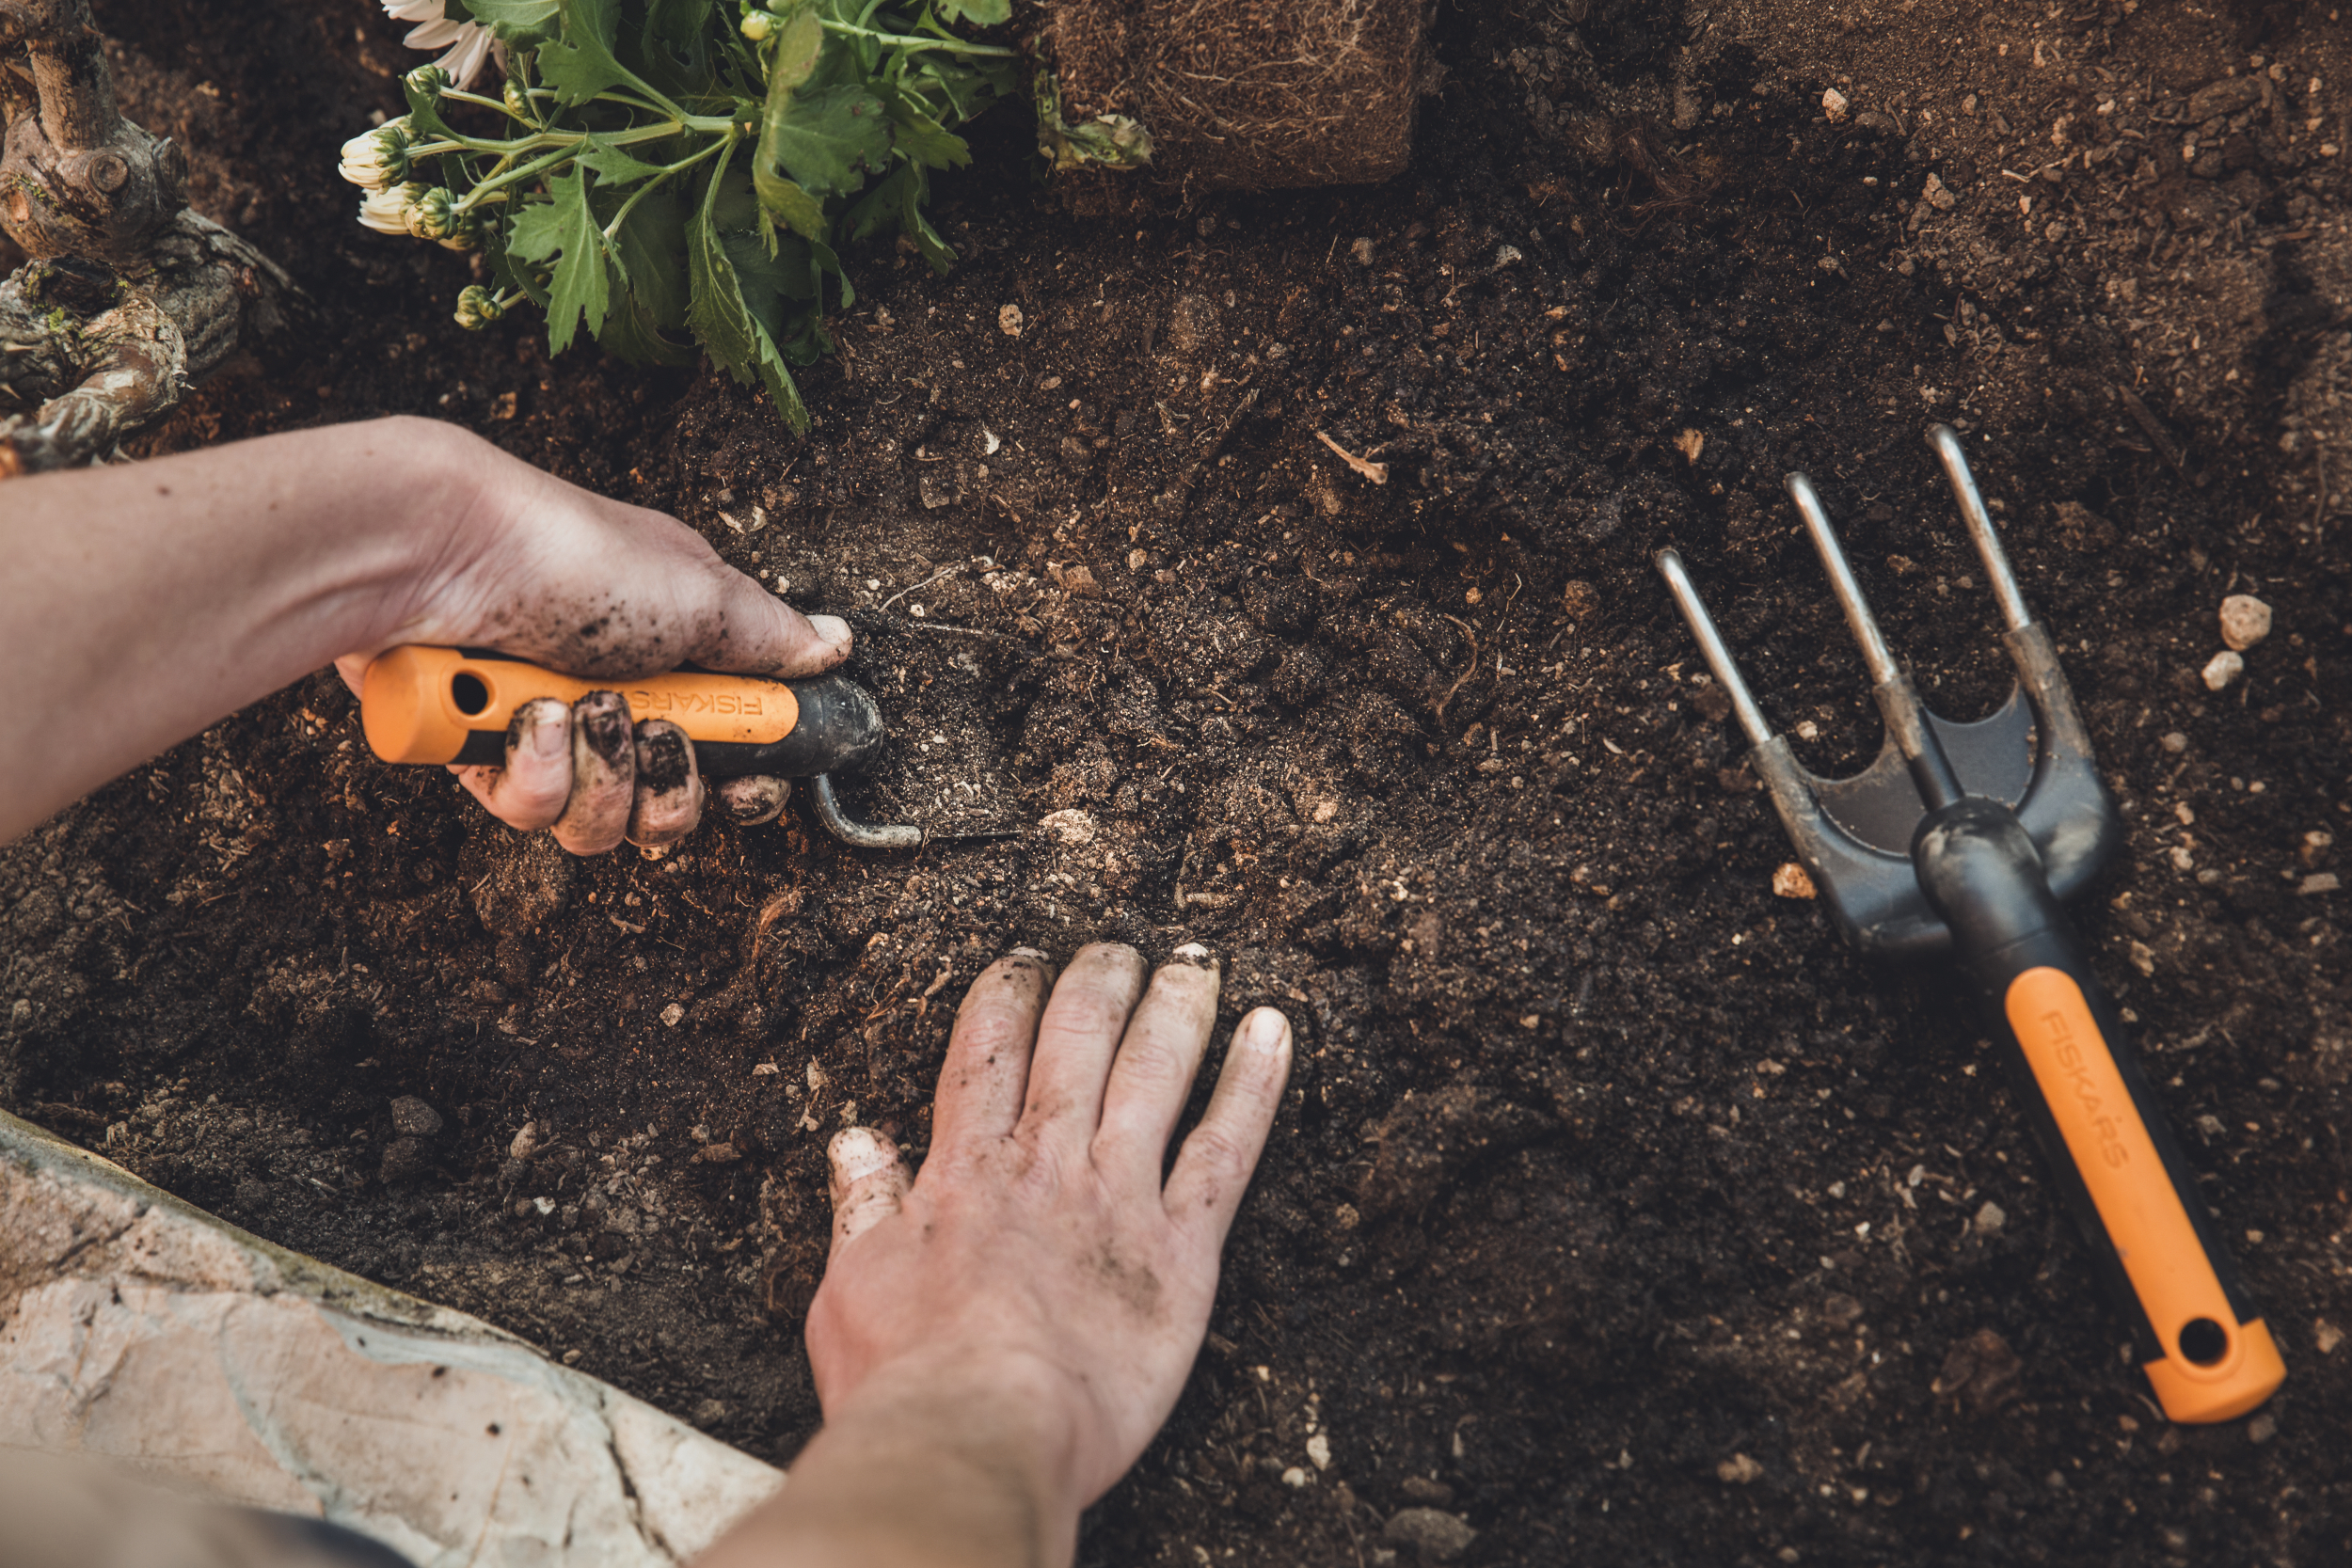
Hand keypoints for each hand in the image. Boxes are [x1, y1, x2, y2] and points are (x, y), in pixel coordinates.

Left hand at [331, 422, 844, 852]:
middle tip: (652, 731)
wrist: (438, 556)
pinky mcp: (483, 758)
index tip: (745, 781)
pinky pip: (532, 812)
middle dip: (667, 787)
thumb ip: (771, 640)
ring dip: (599, 774)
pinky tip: (517, 715)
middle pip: (671, 810)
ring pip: (602, 826)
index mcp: (679, 661)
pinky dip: (533, 768)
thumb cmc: (574, 557)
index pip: (732, 756)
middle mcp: (619, 703)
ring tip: (575, 710)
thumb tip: (835, 648)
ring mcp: (550, 735)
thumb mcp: (699, 594)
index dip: (745, 784)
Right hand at [808, 945, 1292, 1523]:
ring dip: (1176, 1006)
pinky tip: (1272, 1031)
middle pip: (1076, 1040)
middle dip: (1096, 983)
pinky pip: (1228, 1149)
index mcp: (965, 1169)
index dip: (1007, 994)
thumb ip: (860, 1205)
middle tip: (1115, 948)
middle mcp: (1046, 1163)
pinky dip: (1254, 1083)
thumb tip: (855, 1141)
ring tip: (1193, 962)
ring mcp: (1119, 1198)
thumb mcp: (850, 1286)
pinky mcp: (1182, 1252)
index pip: (985, 1050)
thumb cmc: (905, 1379)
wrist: (982, 1430)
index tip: (1022, 961)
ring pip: (1154, 1070)